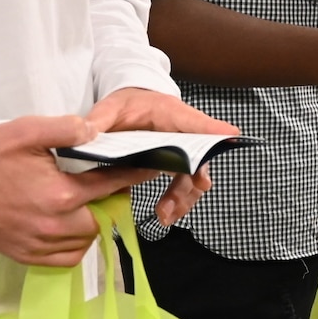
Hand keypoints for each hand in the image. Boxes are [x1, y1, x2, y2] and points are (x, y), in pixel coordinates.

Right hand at [0, 115, 165, 265]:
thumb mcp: (28, 132)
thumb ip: (66, 129)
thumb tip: (96, 130)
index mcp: (61, 194)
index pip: (111, 185)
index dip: (133, 175)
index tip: (150, 167)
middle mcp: (56, 225)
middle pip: (103, 216)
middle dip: (109, 200)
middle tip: (102, 185)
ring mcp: (41, 244)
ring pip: (86, 239)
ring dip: (92, 222)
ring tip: (84, 204)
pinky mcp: (28, 256)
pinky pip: (67, 258)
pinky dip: (75, 244)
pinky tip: (69, 226)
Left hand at [84, 87, 228, 227]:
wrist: (132, 106)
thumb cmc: (127, 103)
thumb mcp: (111, 107)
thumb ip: (99, 120)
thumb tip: (86, 133)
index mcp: (169, 113)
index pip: (193, 120)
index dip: (212, 128)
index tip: (231, 134)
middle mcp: (183, 133)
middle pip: (198, 156)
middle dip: (193, 179)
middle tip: (183, 195)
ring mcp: (182, 150)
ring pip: (193, 175)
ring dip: (184, 197)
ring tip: (165, 215)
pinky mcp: (175, 164)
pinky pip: (183, 183)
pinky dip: (177, 200)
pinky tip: (165, 214)